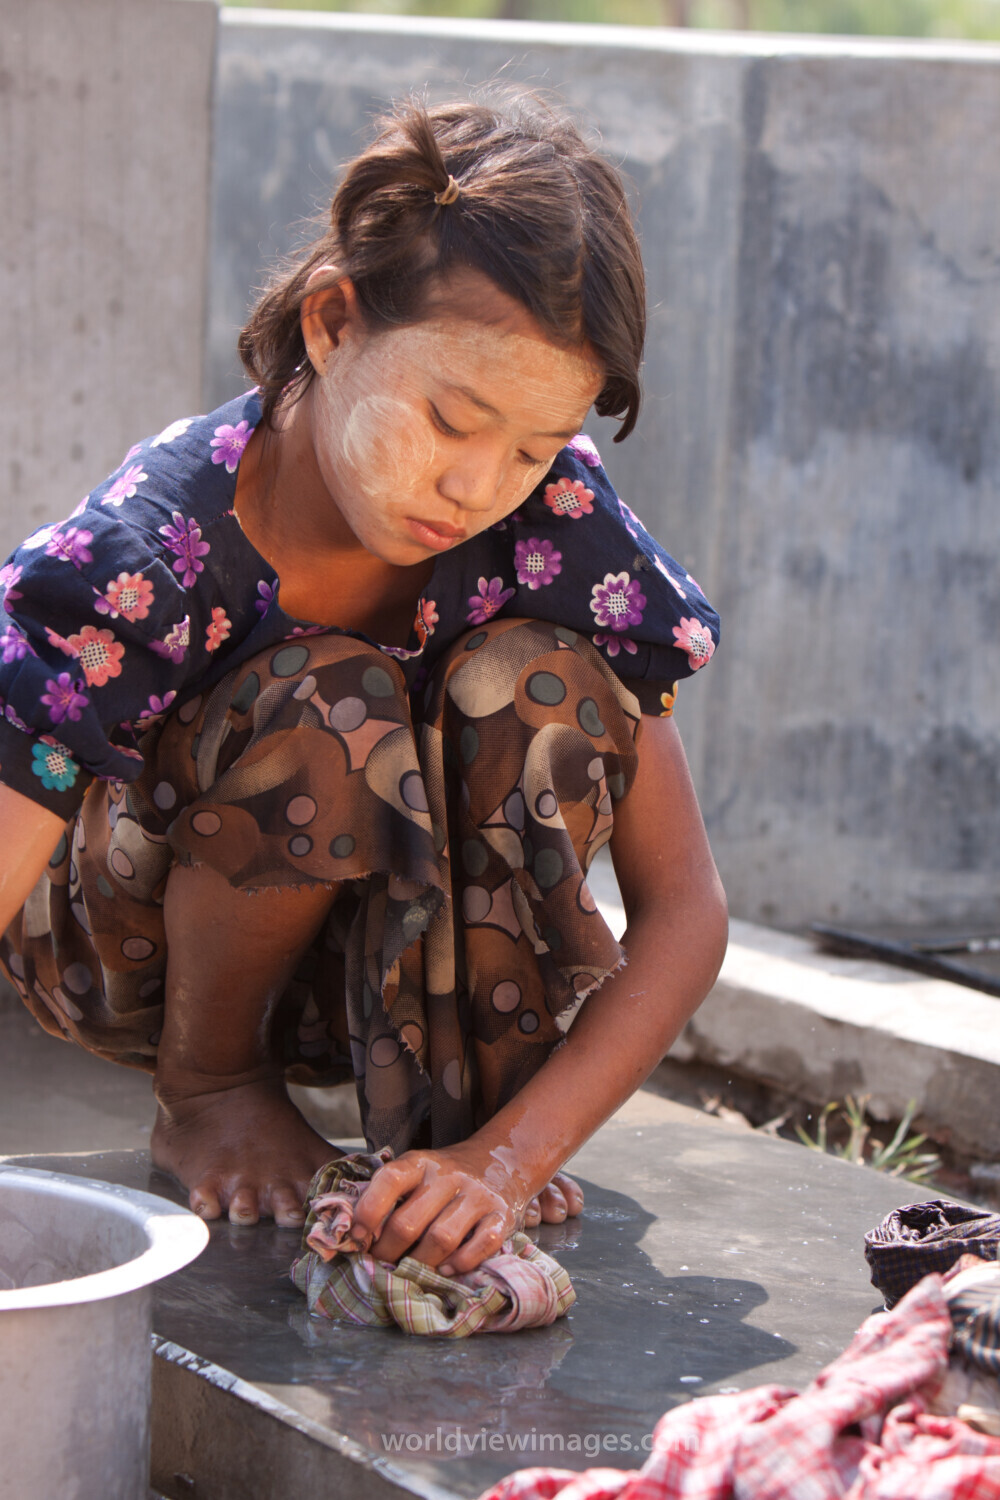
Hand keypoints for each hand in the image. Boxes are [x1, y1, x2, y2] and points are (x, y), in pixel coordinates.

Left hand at [349, 1144, 519, 1276]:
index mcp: (421, 1163)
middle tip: (380, 1265)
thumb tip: (353, 1235)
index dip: (368, 1211)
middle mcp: (449, 1176)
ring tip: (410, 1272)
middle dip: (387, 1252)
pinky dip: (462, 1262)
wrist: (501, 1161)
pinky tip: (446, 1269)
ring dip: (420, 1263)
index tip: (357, 1238)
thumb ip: (388, 1195)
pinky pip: (483, 1244)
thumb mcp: (416, 1171)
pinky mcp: (502, 1215)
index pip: (389, 1180)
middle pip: (409, 1222)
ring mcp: (478, 1195)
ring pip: (442, 1238)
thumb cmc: (445, 1177)